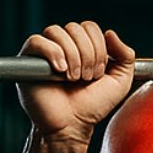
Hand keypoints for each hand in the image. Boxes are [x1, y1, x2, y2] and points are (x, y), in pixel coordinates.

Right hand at [17, 22, 134, 143]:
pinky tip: (60, 71)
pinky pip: (36, 41)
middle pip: (75, 27)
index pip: (89, 27)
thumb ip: (126, 55)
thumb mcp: (120, 81)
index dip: (98, 47)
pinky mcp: (27, 61)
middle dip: (87, 54)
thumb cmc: (93, 105)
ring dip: (72, 56)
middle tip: (87, 78)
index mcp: (82, 46)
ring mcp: (44, 52)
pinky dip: (52, 53)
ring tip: (73, 78)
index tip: (99, 73)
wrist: (72, 125)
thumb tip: (110, 33)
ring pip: (57, 32)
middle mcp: (63, 45)